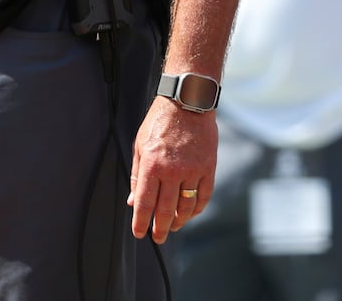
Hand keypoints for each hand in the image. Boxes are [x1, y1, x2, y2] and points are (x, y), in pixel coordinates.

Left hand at [128, 97, 216, 243]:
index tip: (139, 233)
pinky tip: (190, 214)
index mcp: (152, 164)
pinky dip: (197, 209)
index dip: (141, 222)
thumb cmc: (159, 122)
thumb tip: (133, 200)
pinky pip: (203, 196)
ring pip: (186, 207)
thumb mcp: (140, 145)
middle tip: (157, 238)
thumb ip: (137, 174)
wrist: (187, 103)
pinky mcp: (208, 168)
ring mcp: (192, 170)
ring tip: (172, 227)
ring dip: (179, 221)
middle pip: (165, 210)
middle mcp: (172, 170)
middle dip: (160, 228)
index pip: (145, 202)